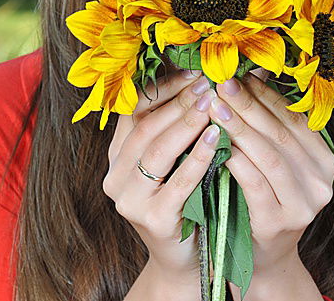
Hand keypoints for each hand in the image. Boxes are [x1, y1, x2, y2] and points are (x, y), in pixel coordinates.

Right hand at [103, 66, 221, 285]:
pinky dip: (198, 159)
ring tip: (211, 106)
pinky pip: (177, 183)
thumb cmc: (186, 203)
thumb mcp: (173, 163)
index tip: (192, 72)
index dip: (161, 89)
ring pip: (156, 152)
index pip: (132, 112)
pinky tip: (218, 140)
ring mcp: (130, 200)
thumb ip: (175, 129)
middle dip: (178, 103)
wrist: (186, 261)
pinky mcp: (152, 220)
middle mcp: (115, 176)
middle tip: (206, 84)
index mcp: (117, 156)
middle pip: (144, 129)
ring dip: (186, 125)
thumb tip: (201, 79)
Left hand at [208, 68, 333, 278]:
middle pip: (279, 133)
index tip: (236, 72)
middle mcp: (322, 180)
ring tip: (214, 107)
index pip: (293, 117)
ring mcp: (303, 204)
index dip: (263, 93)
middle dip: (247, 105)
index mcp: (324, 158)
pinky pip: (254, 184)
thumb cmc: (263, 197)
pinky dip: (235, 161)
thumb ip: (267, 125)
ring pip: (268, 156)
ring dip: (239, 128)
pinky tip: (216, 145)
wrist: (263, 254)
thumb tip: (248, 72)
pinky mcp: (279, 222)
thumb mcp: (273, 160)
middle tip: (220, 82)